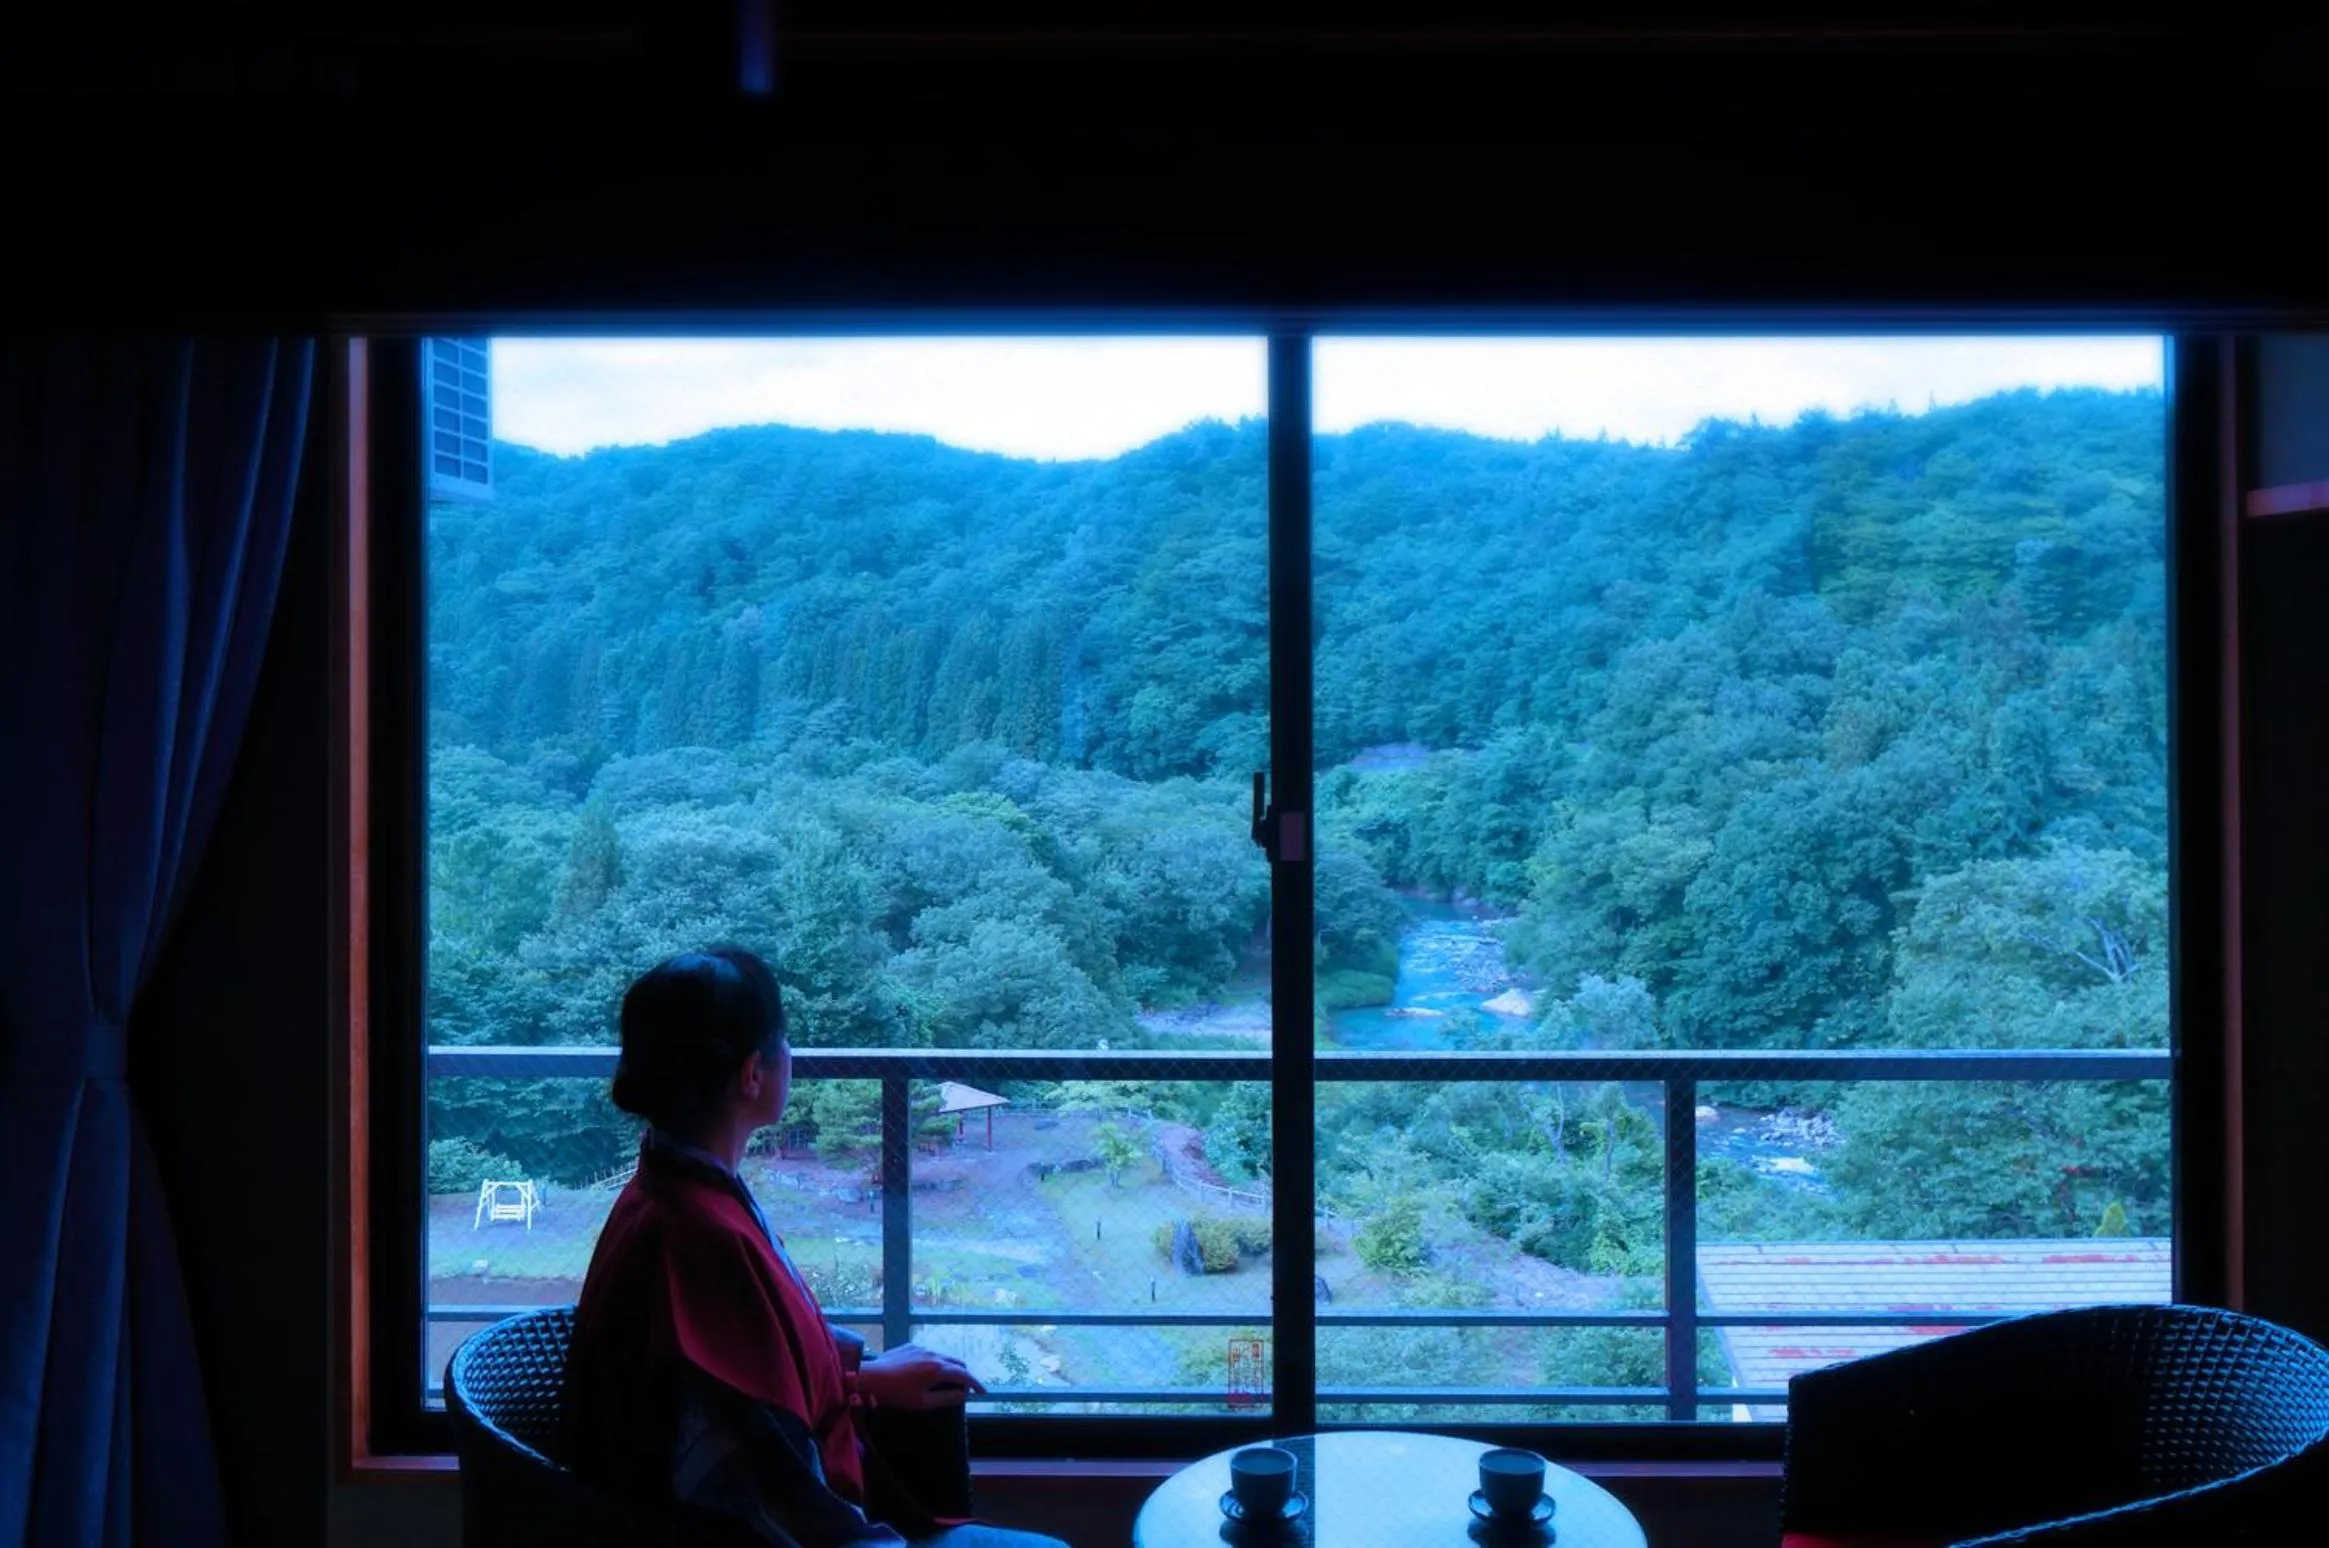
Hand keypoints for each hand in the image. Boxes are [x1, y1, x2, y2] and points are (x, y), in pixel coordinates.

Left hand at [859, 1343, 985, 1410]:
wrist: (870, 1378)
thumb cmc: (897, 1394)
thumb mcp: (922, 1403)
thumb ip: (946, 1399)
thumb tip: (964, 1395)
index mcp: (939, 1369)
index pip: (964, 1375)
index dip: (975, 1384)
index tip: (983, 1392)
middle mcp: (934, 1354)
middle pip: (957, 1362)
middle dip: (964, 1374)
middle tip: (964, 1388)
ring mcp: (921, 1348)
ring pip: (943, 1356)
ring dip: (949, 1367)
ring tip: (945, 1381)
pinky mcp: (910, 1346)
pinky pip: (929, 1352)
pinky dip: (935, 1362)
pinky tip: (925, 1373)